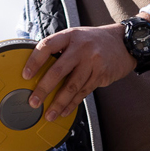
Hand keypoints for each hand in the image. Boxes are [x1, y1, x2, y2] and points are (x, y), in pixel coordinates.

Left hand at [21, 24, 137, 121]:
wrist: (124, 42)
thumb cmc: (94, 41)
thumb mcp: (76, 37)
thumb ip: (59, 49)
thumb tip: (36, 67)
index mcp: (70, 36)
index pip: (47, 46)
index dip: (34, 61)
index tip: (25, 75)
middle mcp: (81, 48)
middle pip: (58, 70)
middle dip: (44, 89)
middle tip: (33, 102)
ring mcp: (92, 61)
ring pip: (72, 86)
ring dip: (59, 103)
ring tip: (49, 114)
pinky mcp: (101, 74)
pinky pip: (84, 92)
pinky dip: (72, 104)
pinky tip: (64, 111)